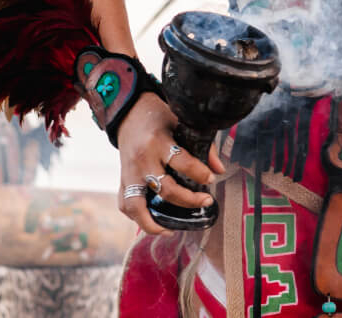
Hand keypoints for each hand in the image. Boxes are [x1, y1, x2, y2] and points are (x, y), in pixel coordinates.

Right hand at [116, 92, 226, 234]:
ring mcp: (129, 173)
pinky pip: (125, 205)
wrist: (127, 112)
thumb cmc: (158, 115)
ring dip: (153, 222)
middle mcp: (142, 160)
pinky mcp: (122, 180)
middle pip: (165, 189)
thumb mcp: (181, 121)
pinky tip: (154, 223)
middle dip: (189, 200)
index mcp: (158, 142)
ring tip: (172, 229)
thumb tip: (220, 170)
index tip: (211, 178)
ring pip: (136, 206)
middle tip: (206, 201)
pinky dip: (137, 218)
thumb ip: (202, 145)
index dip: (199, 173)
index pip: (181, 162)